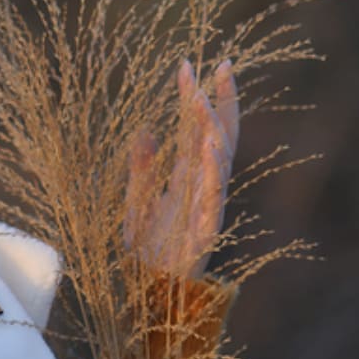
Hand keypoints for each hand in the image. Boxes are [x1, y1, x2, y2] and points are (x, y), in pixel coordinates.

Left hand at [123, 59, 239, 278]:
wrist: (150, 292)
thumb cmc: (148, 250)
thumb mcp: (136, 202)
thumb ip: (142, 169)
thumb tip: (146, 131)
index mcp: (187, 177)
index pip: (198, 129)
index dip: (198, 98)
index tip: (191, 66)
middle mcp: (203, 186)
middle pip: (220, 135)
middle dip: (222, 101)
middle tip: (219, 66)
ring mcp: (208, 205)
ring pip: (220, 160)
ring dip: (213, 129)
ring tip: (205, 100)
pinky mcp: (206, 228)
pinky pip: (213, 196)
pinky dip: (214, 173)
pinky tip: (211, 150)